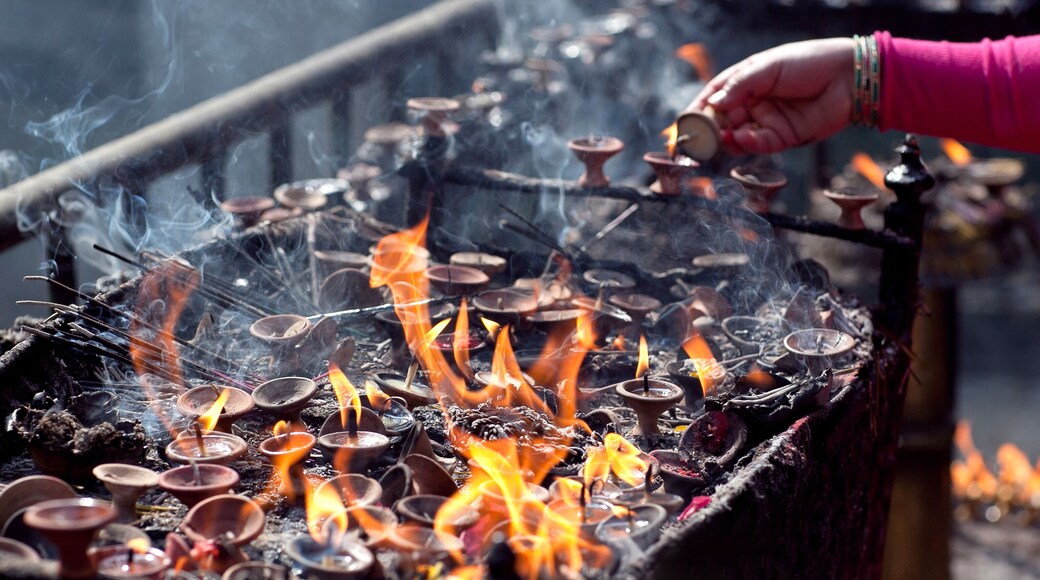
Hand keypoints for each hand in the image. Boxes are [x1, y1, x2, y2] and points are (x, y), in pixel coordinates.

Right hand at [691, 38, 855, 153]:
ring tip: (720, 138)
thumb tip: (713, 104)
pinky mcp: (782, 137)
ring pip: (737, 136)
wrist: (848, 77)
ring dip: (726, 139)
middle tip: (699, 137)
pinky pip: (758, 144)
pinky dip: (747, 144)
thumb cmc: (809, 62)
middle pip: (723, 120)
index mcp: (746, 82)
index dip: (698, 109)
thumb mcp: (768, 67)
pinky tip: (742, 137)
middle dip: (710, 130)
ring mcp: (767, 121)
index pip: (714, 97)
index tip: (685, 121)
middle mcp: (753, 103)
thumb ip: (739, 86)